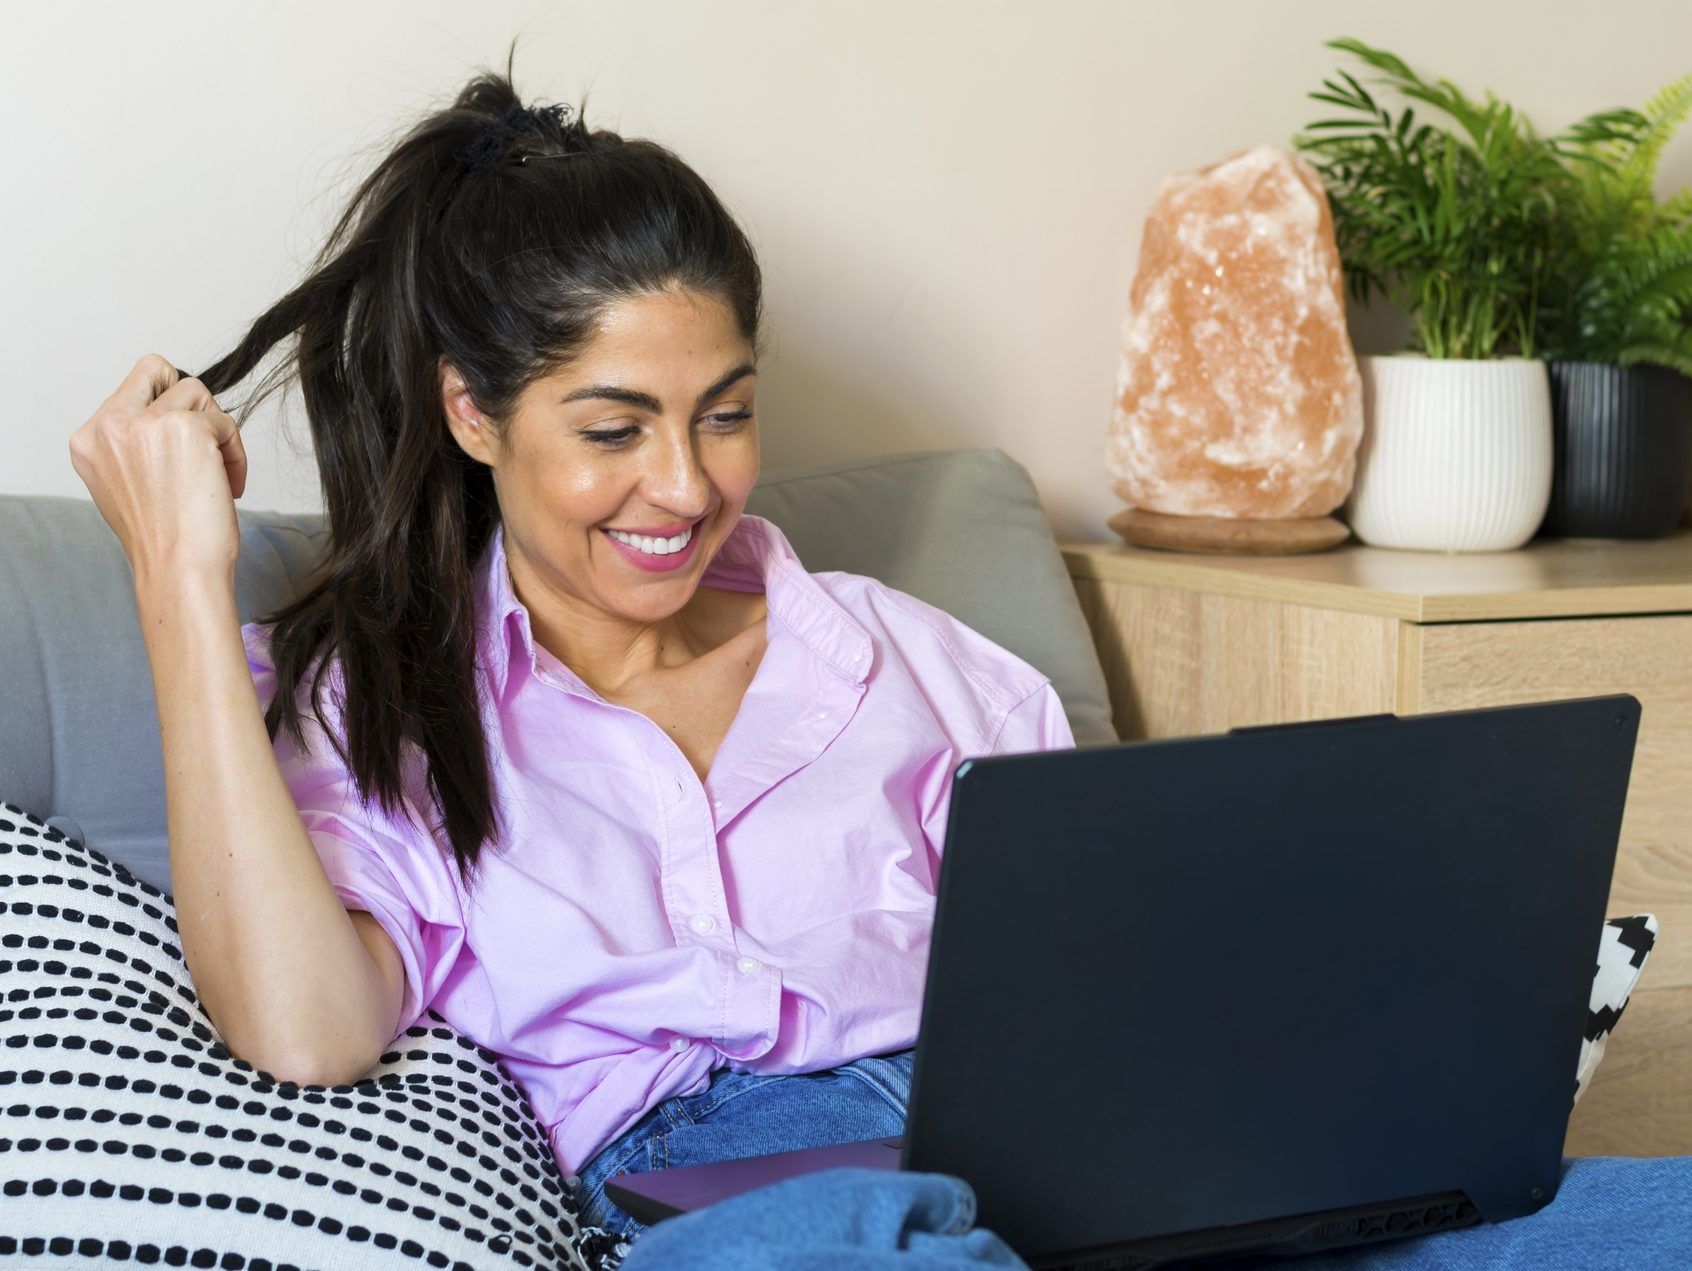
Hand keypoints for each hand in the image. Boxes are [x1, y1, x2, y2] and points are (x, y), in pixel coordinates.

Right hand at [69, 353, 248, 587]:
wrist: (177, 570)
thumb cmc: (163, 537)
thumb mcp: (126, 481)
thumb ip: (135, 442)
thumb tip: (170, 410)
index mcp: (89, 439)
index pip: (132, 385)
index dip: (166, 409)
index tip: (178, 450)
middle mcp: (109, 426)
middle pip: (158, 369)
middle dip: (190, 402)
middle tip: (203, 445)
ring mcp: (146, 424)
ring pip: (197, 392)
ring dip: (217, 430)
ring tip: (219, 473)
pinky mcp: (186, 430)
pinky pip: (225, 421)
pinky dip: (236, 453)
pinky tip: (230, 486)